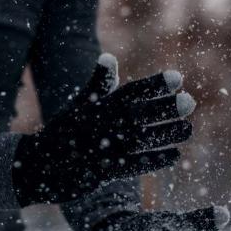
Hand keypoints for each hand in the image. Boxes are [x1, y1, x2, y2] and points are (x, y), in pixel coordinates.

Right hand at [12, 53, 196, 205]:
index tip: (179, 78)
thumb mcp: (80, 105)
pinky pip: (134, 166)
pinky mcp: (103, 172)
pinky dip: (155, 160)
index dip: (155, 84)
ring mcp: (104, 149)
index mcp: (100, 106)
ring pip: (142, 140)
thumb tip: (109, 58)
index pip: (132, 91)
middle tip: (190, 102)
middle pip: (141, 113)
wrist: (39, 164)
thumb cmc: (64, 131)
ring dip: (167, 134)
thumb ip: (97, 83)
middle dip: (166, 108)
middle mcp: (104, 126)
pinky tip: (174, 155)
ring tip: (188, 129)